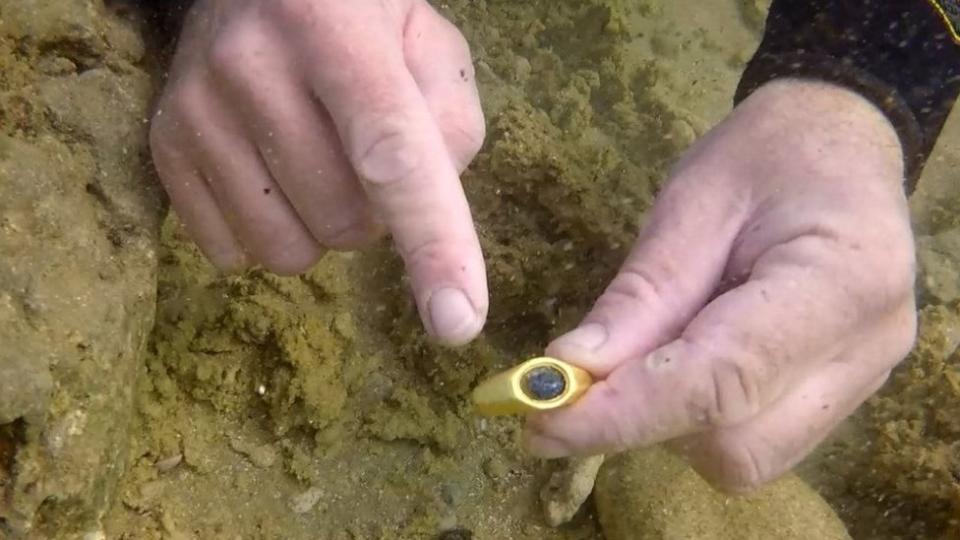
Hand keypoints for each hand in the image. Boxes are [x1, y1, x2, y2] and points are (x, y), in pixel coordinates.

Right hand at [149, 0, 487, 344]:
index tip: (457, 323)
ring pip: (288, 251)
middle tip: (363, 156)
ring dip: (322, 229)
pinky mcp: (164, 147)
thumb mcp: (430, 46)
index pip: (392, 154)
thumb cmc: (361, 21)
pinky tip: (271, 173)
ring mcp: (196, 107)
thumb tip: (427, 227)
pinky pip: (233, 253)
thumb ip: (452, 127)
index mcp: (337, 28)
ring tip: (317, 161)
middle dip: (374, 212)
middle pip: (345, 220)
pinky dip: (270, 232)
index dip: (432, 242)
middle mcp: (251, 63)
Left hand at [524, 79, 917, 491]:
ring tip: (654, 347)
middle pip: (738, 444)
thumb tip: (567, 372)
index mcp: (840, 283)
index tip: (543, 420)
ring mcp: (864, 379)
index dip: (626, 412)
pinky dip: (703, 421)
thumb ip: (638, 296)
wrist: (843, 141)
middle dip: (649, 421)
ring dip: (674, 426)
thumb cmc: (768, 153)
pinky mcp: (844, 396)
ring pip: (748, 457)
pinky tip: (686, 360)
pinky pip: (762, 441)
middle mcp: (866, 349)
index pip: (721, 381)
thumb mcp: (691, 203)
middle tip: (589, 373)